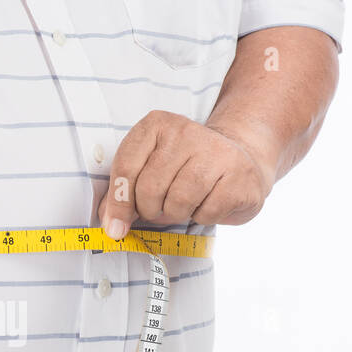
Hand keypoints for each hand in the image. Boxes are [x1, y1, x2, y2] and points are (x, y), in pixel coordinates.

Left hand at [98, 110, 276, 237]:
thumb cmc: (186, 168)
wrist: (241, 156)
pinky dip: (203, 217)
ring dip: (177, 215)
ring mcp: (216, 151)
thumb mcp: (150, 168)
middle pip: (150, 190)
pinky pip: (206, 213)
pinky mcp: (239, 175)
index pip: (125, 168)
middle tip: (161, 207)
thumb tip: (111, 225)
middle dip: (151, 210)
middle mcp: (186, 132)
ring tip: (186, 203)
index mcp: (157, 124)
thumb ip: (124, 192)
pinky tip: (209, 201)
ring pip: (178, 203)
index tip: (115, 227)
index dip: (118, 204)